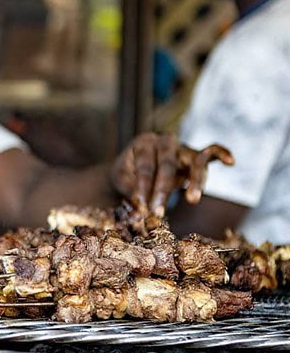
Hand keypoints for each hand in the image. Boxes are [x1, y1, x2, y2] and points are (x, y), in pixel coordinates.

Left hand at [112, 132, 233, 216]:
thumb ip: (132, 192)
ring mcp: (182, 147)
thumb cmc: (127, 174)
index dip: (143, 187)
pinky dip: (221, 154)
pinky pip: (211, 152)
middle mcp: (165, 141)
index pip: (146, 165)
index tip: (142, 206)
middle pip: (168, 164)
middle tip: (158, 212)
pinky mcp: (195, 156)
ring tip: (192, 200)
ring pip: (194, 160)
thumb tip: (140, 212)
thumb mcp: (122, 180)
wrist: (134, 168)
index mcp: (144, 143)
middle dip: (163, 190)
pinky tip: (231, 161)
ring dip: (194, 182)